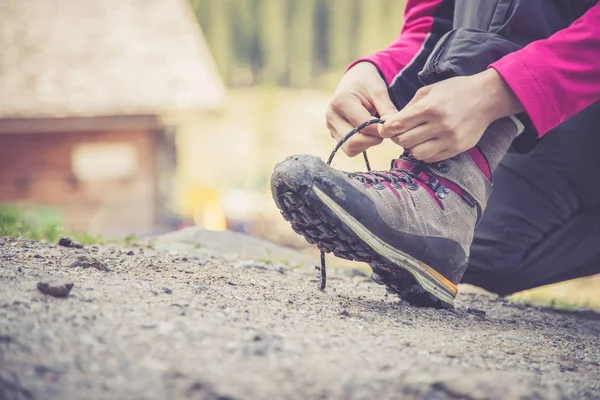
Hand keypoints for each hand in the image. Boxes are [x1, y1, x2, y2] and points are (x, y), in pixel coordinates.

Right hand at [326, 62, 397, 156]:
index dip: (380, 129)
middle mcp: (331, 116)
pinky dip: (362, 145)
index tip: (391, 124)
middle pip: (353, 142)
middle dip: (373, 139)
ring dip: (367, 144)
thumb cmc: (368, 83)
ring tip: (374, 129)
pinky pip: (349, 149)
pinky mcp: (334, 134)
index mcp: (340, 102)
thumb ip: (387, 110)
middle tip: (383, 130)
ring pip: (350, 149)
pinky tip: (367, 132)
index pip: (363, 126)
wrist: (354, 79)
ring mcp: (330, 127)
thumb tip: (394, 129)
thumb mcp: (379, 91)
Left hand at [378, 69, 523, 162]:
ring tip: (415, 138)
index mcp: (430, 108)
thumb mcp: (429, 91)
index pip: (399, 124)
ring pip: (416, 153)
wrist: (487, 98)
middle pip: (405, 141)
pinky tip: (427, 143)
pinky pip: (431, 158)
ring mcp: (450, 139)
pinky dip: (424, 152)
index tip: (384, 128)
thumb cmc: (455, 91)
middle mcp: (440, 125)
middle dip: (398, 137)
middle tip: (400, 132)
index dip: (387, 128)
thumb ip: (408, 107)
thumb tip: (388, 122)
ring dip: (411, 147)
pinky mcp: (457, 148)